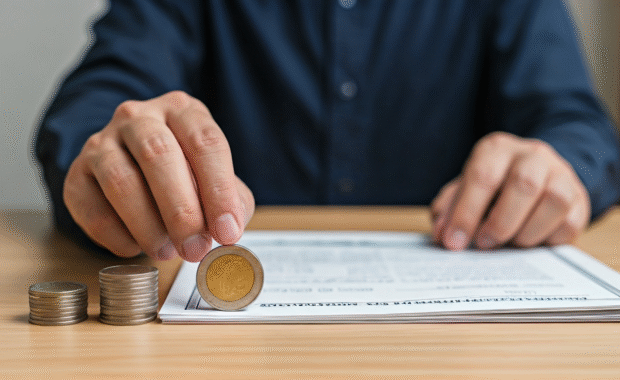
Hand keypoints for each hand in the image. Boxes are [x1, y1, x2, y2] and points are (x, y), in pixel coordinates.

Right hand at [63, 91, 254, 261]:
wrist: (133, 166)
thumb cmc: (185, 174)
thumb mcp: (217, 179)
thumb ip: (232, 201)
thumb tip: (229, 229)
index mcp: (182, 111)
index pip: (205, 142)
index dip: (219, 191)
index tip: (227, 232)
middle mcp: (139, 117)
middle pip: (159, 154)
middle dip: (181, 211)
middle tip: (195, 249)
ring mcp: (102, 142)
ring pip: (121, 181)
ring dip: (148, 226)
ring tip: (167, 252)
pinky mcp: (76, 173)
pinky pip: (92, 208)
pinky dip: (117, 236)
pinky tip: (136, 246)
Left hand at [431, 132, 589, 249]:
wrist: (534, 172)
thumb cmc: (492, 185)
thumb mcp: (464, 189)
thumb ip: (448, 209)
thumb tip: (443, 235)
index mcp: (496, 149)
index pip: (482, 176)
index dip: (466, 213)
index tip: (453, 242)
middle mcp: (531, 155)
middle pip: (523, 184)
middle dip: (500, 223)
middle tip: (484, 244)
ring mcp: (560, 173)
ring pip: (554, 200)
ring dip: (528, 232)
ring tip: (510, 243)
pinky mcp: (580, 197)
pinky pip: (572, 221)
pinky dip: (549, 238)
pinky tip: (531, 240)